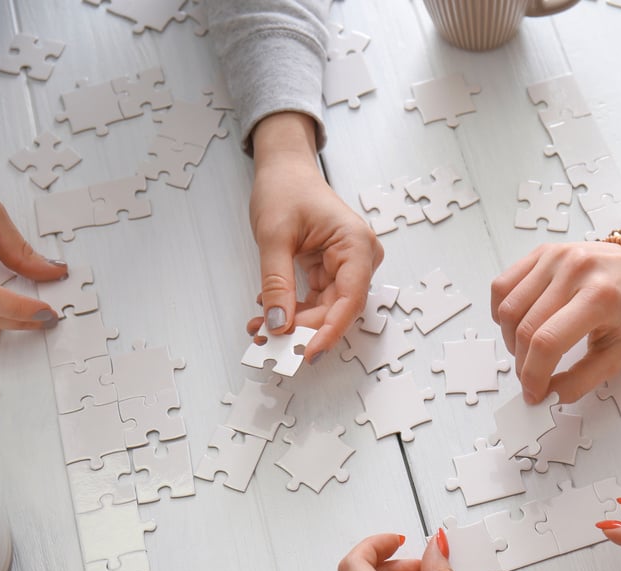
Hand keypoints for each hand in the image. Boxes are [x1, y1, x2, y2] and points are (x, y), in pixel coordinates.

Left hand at [249, 112, 382, 360]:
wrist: (285, 169)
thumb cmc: (286, 188)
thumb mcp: (274, 236)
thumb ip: (276, 283)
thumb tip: (278, 324)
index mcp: (355, 243)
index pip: (350, 299)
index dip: (329, 330)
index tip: (306, 352)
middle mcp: (359, 257)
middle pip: (337, 308)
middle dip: (303, 329)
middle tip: (269, 342)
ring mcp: (348, 265)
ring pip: (326, 309)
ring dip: (295, 323)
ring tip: (260, 328)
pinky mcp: (333, 271)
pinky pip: (318, 300)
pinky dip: (294, 310)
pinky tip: (269, 313)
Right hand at [490, 241, 620, 403]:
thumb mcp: (620, 352)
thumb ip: (583, 379)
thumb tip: (549, 396)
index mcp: (600, 297)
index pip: (548, 342)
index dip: (533, 375)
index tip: (534, 393)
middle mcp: (574, 271)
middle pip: (525, 328)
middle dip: (523, 364)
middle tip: (531, 378)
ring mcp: (555, 258)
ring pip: (508, 309)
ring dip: (510, 340)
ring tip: (527, 351)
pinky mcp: (542, 252)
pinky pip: (503, 286)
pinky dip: (502, 312)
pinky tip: (518, 324)